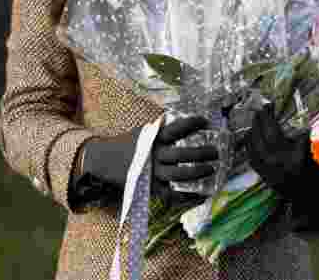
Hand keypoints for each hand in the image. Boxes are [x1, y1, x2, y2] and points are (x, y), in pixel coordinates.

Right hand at [73, 115, 217, 204]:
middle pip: (181, 155)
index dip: (192, 124)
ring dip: (197, 173)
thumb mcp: (143, 132)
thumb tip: (183, 122)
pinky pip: (171, 195)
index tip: (206, 121)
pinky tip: (200, 196)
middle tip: (216, 152)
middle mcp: (154, 156)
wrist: (103, 160)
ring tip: (212, 169)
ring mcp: (152, 173)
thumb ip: (162, 129)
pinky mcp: (150, 188)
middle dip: (201, 154)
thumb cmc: (128, 143)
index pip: (176, 129)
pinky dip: (186, 197)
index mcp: (153, 139)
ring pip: (178, 175)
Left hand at [247, 105, 318, 232]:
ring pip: (255, 148)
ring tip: (255, 119)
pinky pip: (252, 160)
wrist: (314, 201)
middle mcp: (280, 165)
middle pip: (264, 138)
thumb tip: (296, 119)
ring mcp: (271, 172)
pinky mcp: (266, 179)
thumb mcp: (317, 154)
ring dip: (253, 131)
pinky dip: (249, 147)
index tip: (272, 104)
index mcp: (295, 157)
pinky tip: (250, 137)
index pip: (279, 132)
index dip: (271, 117)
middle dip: (261, 120)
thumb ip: (306, 138)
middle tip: (262, 108)